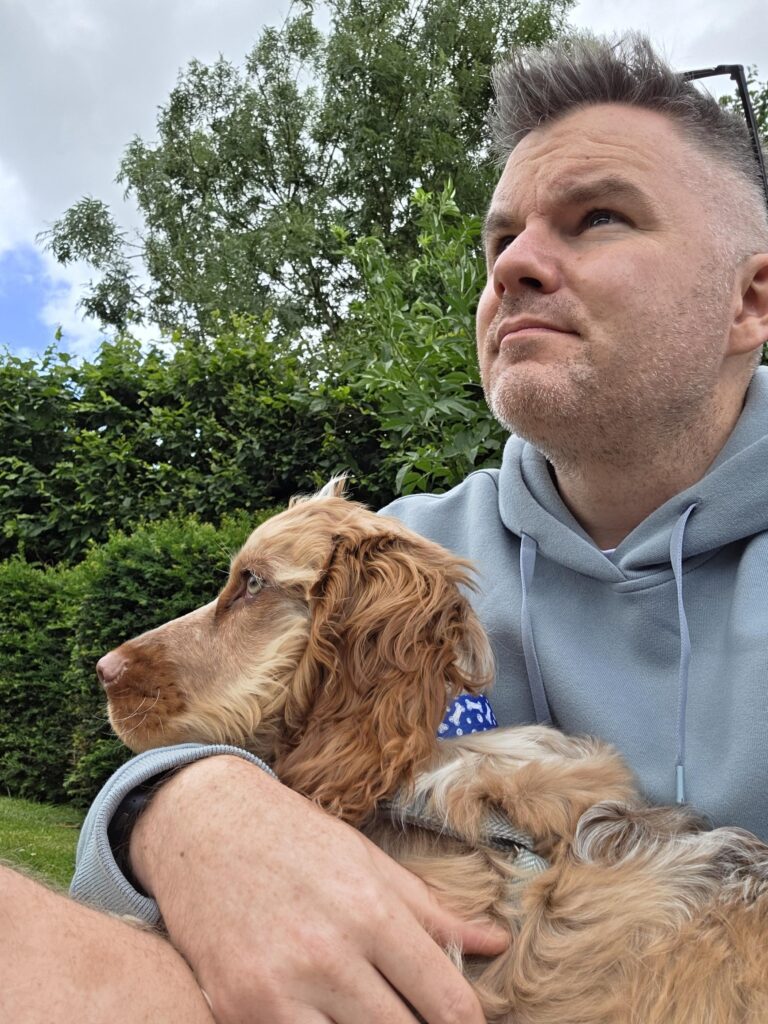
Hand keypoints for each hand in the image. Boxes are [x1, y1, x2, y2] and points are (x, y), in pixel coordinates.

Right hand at [131, 755, 507, 1023]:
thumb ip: (432, 912)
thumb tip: (494, 942)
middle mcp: (329, 955)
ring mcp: (279, 990)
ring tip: (369, 1008)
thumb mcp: (369, 861)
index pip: (447, 1002)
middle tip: (414, 1012)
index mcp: (371, 911)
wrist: (202, 825)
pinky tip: (330, 1016)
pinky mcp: (238, 1011)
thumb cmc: (293, 837)